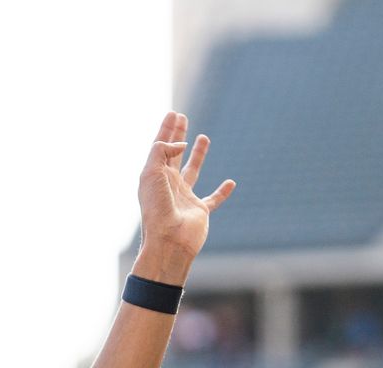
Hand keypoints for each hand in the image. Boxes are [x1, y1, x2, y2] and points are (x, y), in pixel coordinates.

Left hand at [135, 111, 234, 283]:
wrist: (169, 240)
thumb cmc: (157, 208)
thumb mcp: (152, 173)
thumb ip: (162, 150)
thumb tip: (180, 145)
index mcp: (155, 176)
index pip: (161, 147)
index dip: (166, 129)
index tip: (173, 113)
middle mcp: (169, 185)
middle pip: (173, 154)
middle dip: (178, 135)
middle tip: (182, 117)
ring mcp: (185, 198)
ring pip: (192, 171)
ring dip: (197, 155)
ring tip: (203, 138)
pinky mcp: (200, 211)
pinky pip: (213, 199)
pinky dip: (222, 192)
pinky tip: (230, 183)